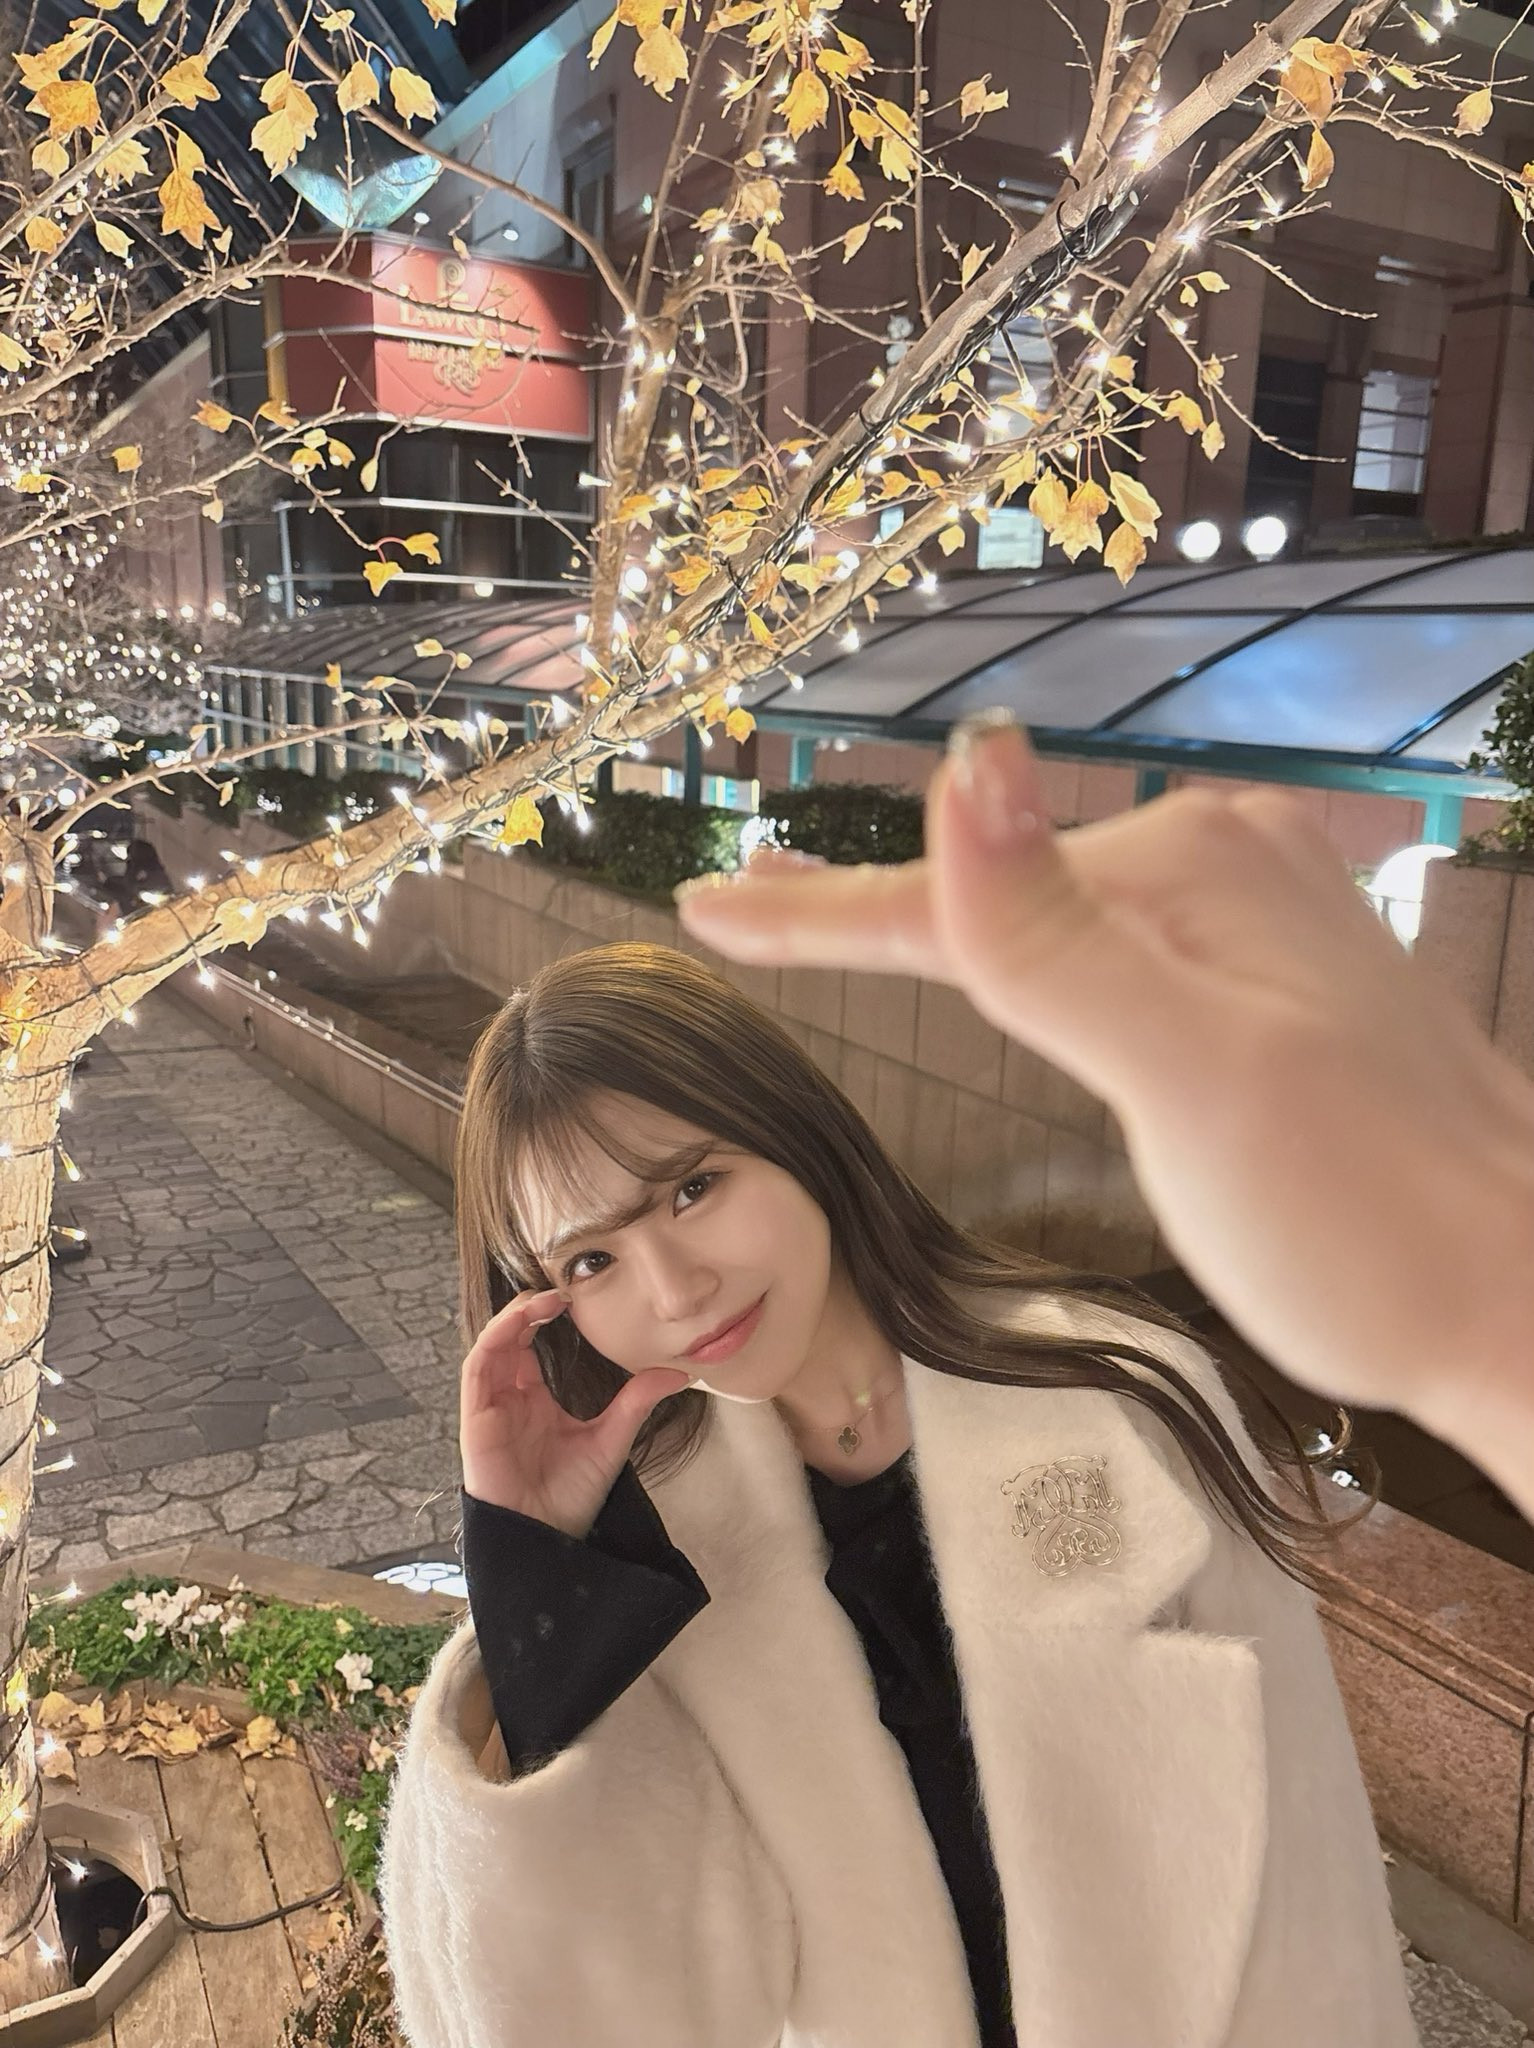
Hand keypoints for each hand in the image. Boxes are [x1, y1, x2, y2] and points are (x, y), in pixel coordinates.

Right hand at [459, 1287, 692, 1537]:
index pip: (528, 1348)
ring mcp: (490, 1410)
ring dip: (510, 1319)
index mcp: (535, 1402)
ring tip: (542, 1300)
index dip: (542, 1318)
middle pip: (507, 1340)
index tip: (571, 1297)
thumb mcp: (612, 1439)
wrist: (549, 1539)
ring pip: (489, 1348)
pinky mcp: (476, 1421)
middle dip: (527, 1310)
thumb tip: (679, 1373)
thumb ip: (637, 1402)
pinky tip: (517, 1324)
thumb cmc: (573, 1498)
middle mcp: (509, 1401)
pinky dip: (493, 1341)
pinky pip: (476, 1371)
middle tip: (559, 1291)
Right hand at [678, 715, 1533, 1457]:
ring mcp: (1253, 918)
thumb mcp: (1191, 1082)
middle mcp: (1224, 862)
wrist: (1520, 1301)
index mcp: (1191, 868)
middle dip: (867, 909)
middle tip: (739, 904)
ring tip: (832, 925)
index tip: (702, 907)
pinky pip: (1110, 952)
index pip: (960, 898)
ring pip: (1053, 922)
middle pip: (1000, 895)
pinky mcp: (1269, 979)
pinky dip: (1030, 961)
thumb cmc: (1365, 1221)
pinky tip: (1008, 962)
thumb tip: (962, 764)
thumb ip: (1056, 941)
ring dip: (942, 930)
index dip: (820, 913)